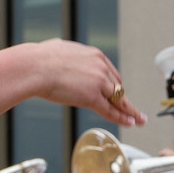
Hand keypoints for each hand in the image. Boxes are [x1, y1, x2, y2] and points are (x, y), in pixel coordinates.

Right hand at [25, 39, 143, 126]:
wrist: (35, 66)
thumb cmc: (40, 59)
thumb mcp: (61, 50)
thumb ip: (68, 55)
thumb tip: (60, 52)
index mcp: (94, 55)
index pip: (111, 73)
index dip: (114, 86)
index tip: (118, 93)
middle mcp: (100, 67)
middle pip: (117, 87)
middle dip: (121, 99)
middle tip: (131, 110)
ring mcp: (98, 82)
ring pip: (118, 99)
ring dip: (129, 111)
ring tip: (138, 120)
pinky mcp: (92, 97)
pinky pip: (110, 110)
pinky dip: (122, 118)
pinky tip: (130, 122)